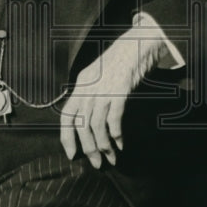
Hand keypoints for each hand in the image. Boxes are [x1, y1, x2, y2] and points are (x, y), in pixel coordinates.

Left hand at [60, 30, 166, 168]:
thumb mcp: (100, 76)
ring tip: (111, 158)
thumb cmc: (122, 61)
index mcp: (81, 83)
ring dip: (103, 146)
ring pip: (96, 125)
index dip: (67, 137)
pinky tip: (121, 144)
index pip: (66, 115)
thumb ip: (92, 94)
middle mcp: (88, 86)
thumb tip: (90, 122)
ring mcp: (103, 87)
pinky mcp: (120, 89)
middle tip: (97, 164)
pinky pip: (114, 119)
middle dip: (89, 148)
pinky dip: (116, 135)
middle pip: (82, 125)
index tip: (72, 155)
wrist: (141, 41)